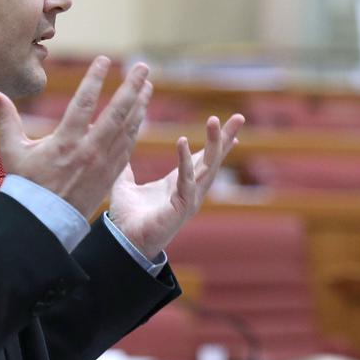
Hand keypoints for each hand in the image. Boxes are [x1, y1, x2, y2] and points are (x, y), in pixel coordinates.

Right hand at [0, 57, 151, 218]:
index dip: (95, 79)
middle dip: (131, 88)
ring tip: (148, 85)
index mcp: (66, 142)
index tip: (105, 60)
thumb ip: (8, 119)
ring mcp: (103, 164)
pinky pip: (128, 147)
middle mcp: (89, 151)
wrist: (44, 221)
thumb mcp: (14, 151)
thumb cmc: (27, 185)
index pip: (84, 103)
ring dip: (139, 105)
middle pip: (116, 113)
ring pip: (128, 129)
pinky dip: (136, 128)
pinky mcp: (111, 175)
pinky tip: (141, 114)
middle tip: (143, 67)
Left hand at [108, 113, 242, 258]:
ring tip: (214, 121)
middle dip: (225, 138)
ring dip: (213, 143)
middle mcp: (190, 191)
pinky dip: (185, 161)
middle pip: (213, 160)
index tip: (232, 130)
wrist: (123, 242)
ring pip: (207, 167)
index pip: (203, 160)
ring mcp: (189, 199)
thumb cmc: (126, 220)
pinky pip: (186, 180)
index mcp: (179, 184)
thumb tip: (120, 153)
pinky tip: (182, 141)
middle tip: (239, 117)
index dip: (216, 144)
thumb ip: (126, 169)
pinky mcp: (181, 207)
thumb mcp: (125, 186)